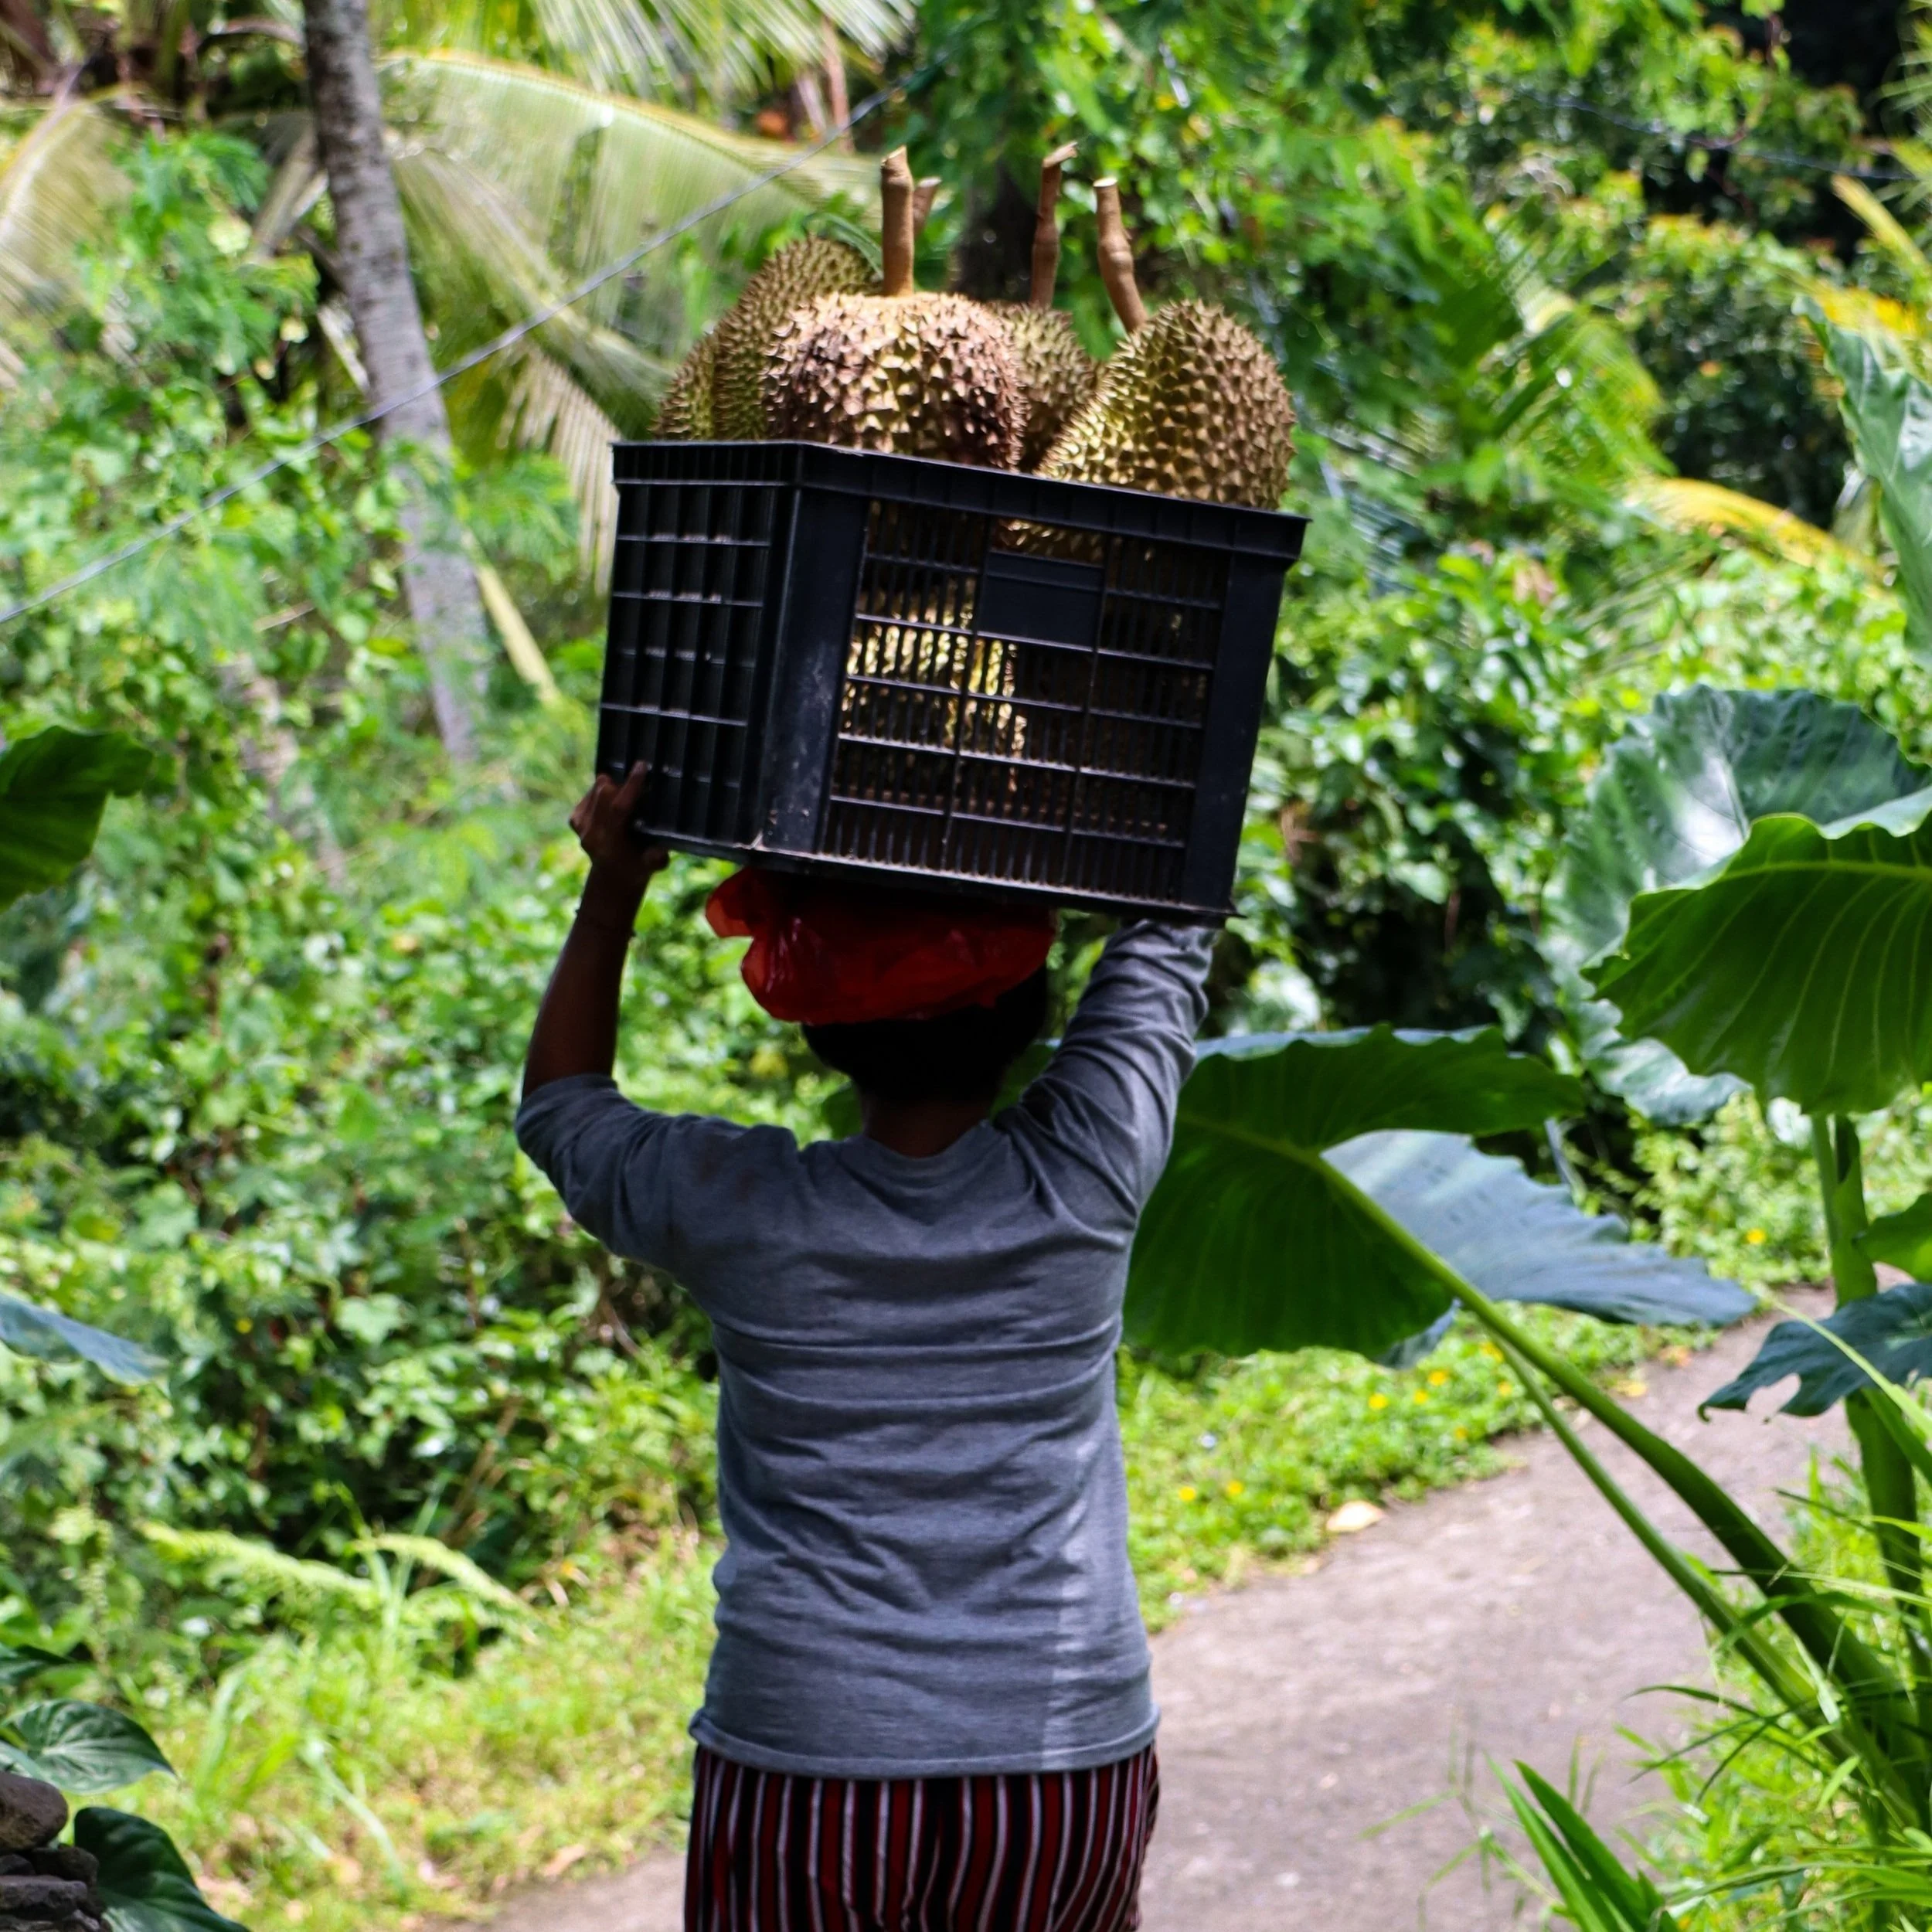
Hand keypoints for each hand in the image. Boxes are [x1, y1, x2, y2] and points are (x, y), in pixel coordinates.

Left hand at [570, 763, 669, 909]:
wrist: (613, 878)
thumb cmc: (639, 866)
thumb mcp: (653, 866)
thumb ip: (656, 859)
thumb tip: (659, 851)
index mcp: (610, 844)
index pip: (619, 808)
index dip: (631, 786)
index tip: (641, 766)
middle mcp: (591, 835)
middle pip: (604, 793)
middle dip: (622, 784)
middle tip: (638, 784)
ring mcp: (580, 827)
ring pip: (597, 790)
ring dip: (612, 788)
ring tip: (626, 797)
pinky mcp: (575, 820)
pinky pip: (590, 794)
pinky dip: (602, 793)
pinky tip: (612, 803)